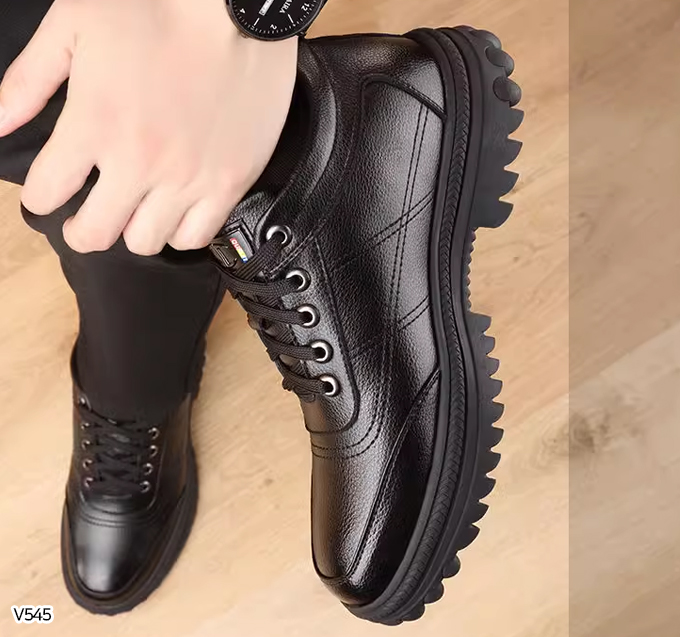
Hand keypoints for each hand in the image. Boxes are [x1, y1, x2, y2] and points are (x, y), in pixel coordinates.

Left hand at [0, 0, 297, 254]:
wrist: (239, 8)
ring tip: (135, 209)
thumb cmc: (158, 7)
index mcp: (94, 123)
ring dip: (131, 229)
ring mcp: (189, 179)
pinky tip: (176, 209)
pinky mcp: (229, 183)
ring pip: (145, 242)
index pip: (46, 193)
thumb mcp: (75, 24)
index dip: (39, 197)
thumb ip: (29, 80)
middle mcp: (139, 163)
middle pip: (94, 234)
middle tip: (85, 217)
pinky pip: (196, 236)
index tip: (49, 191)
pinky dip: (179, 230)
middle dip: (79, 229)